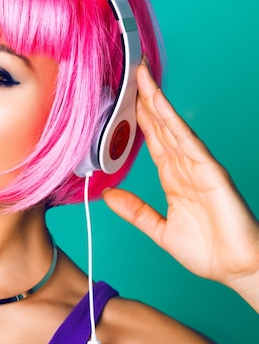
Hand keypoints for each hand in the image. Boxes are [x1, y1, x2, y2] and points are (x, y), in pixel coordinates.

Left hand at [102, 63, 258, 305]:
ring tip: (143, 79)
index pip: (153, 141)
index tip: (124, 99)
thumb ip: (135, 211)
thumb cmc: (207, 251)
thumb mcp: (160, 230)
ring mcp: (199, 167)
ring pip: (174, 128)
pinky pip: (190, 143)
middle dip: (146, 100)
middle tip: (131, 74)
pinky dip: (175, 124)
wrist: (236, 270)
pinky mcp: (212, 173)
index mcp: (174, 178)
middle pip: (162, 127)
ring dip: (158, 102)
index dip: (138, 120)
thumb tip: (109, 195)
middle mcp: (185, 167)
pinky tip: (162, 107)